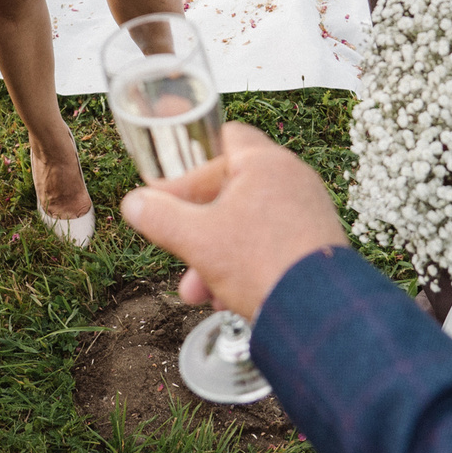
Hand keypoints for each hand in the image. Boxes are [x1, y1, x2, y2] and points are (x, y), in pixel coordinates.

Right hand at [120, 124, 351, 320]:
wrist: (318, 313)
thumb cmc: (261, 264)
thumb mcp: (197, 239)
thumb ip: (159, 216)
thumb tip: (133, 203)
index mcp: (265, 163)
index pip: (223, 139)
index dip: (190, 164)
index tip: (167, 191)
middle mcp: (292, 179)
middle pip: (230, 189)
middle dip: (197, 223)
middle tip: (176, 242)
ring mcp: (307, 211)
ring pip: (247, 224)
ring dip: (215, 253)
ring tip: (196, 289)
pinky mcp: (315, 243)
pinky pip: (269, 244)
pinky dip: (244, 265)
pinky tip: (225, 299)